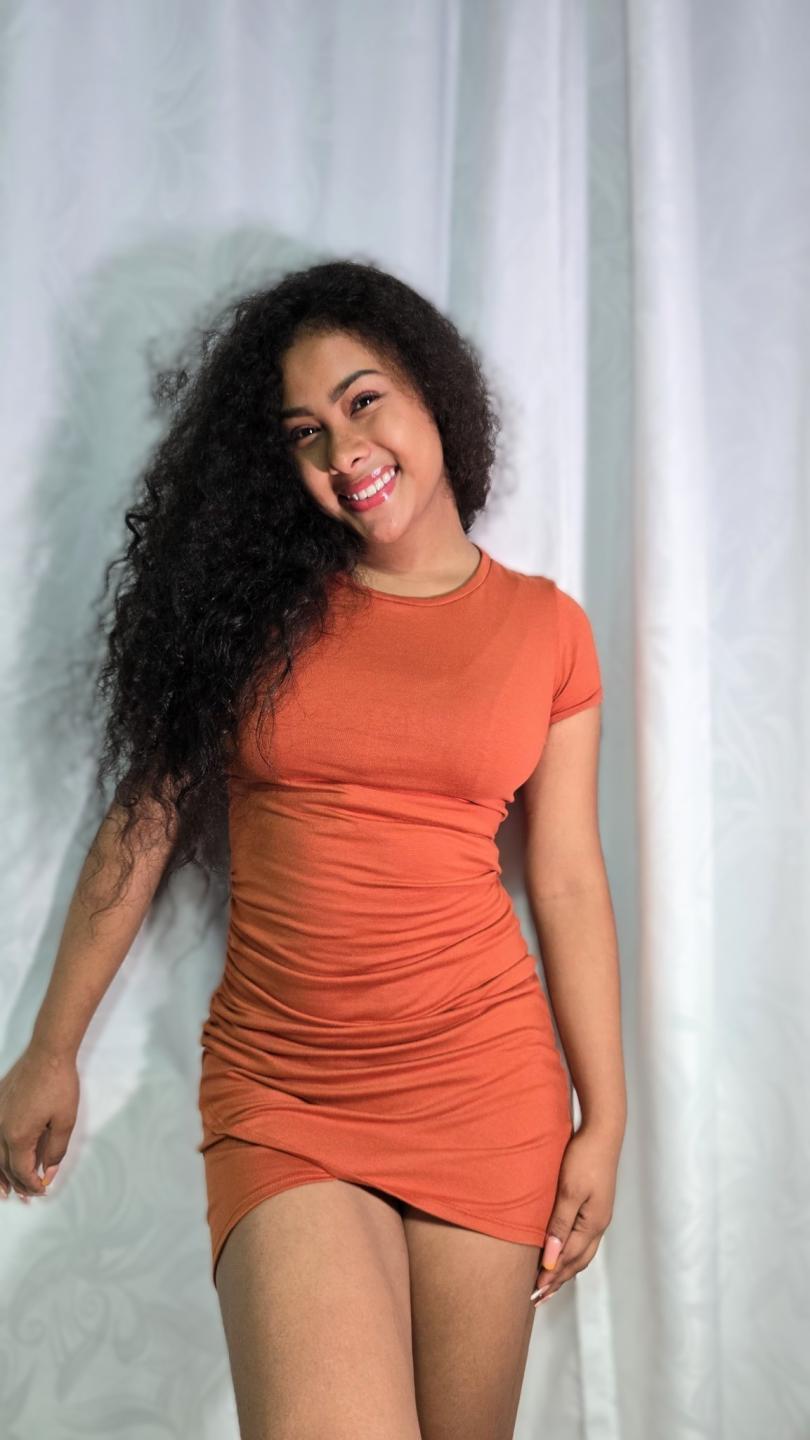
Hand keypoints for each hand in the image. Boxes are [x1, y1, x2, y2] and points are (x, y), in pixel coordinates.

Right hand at [0, 1042, 78, 1200]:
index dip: (31, 1185)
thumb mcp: (64, 1122)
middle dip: (16, 1184)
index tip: (41, 1191)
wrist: (47, 1053)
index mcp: (18, 1136)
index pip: (21, 1171)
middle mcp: (0, 1129)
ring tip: (4, 1191)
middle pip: (4, 1166)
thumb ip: (55, 1151)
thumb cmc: (59, 1084)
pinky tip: (0, 1158)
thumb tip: (47, 1172)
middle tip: (26, 1196)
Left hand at [530, 1122, 621, 1307]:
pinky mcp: (595, 1206)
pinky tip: (560, 1252)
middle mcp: (598, 1225)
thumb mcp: (569, 1192)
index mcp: (592, 1225)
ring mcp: (598, 1216)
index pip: (568, 1259)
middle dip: (558, 1280)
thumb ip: (559, 1226)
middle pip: (577, 1262)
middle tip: (538, 1298)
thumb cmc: (584, 1158)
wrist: (603, 1132)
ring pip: (581, 1253)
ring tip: (548, 1283)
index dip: (550, 1277)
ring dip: (564, 1269)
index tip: (533, 1293)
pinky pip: (582, 1239)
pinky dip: (569, 1252)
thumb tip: (549, 1259)